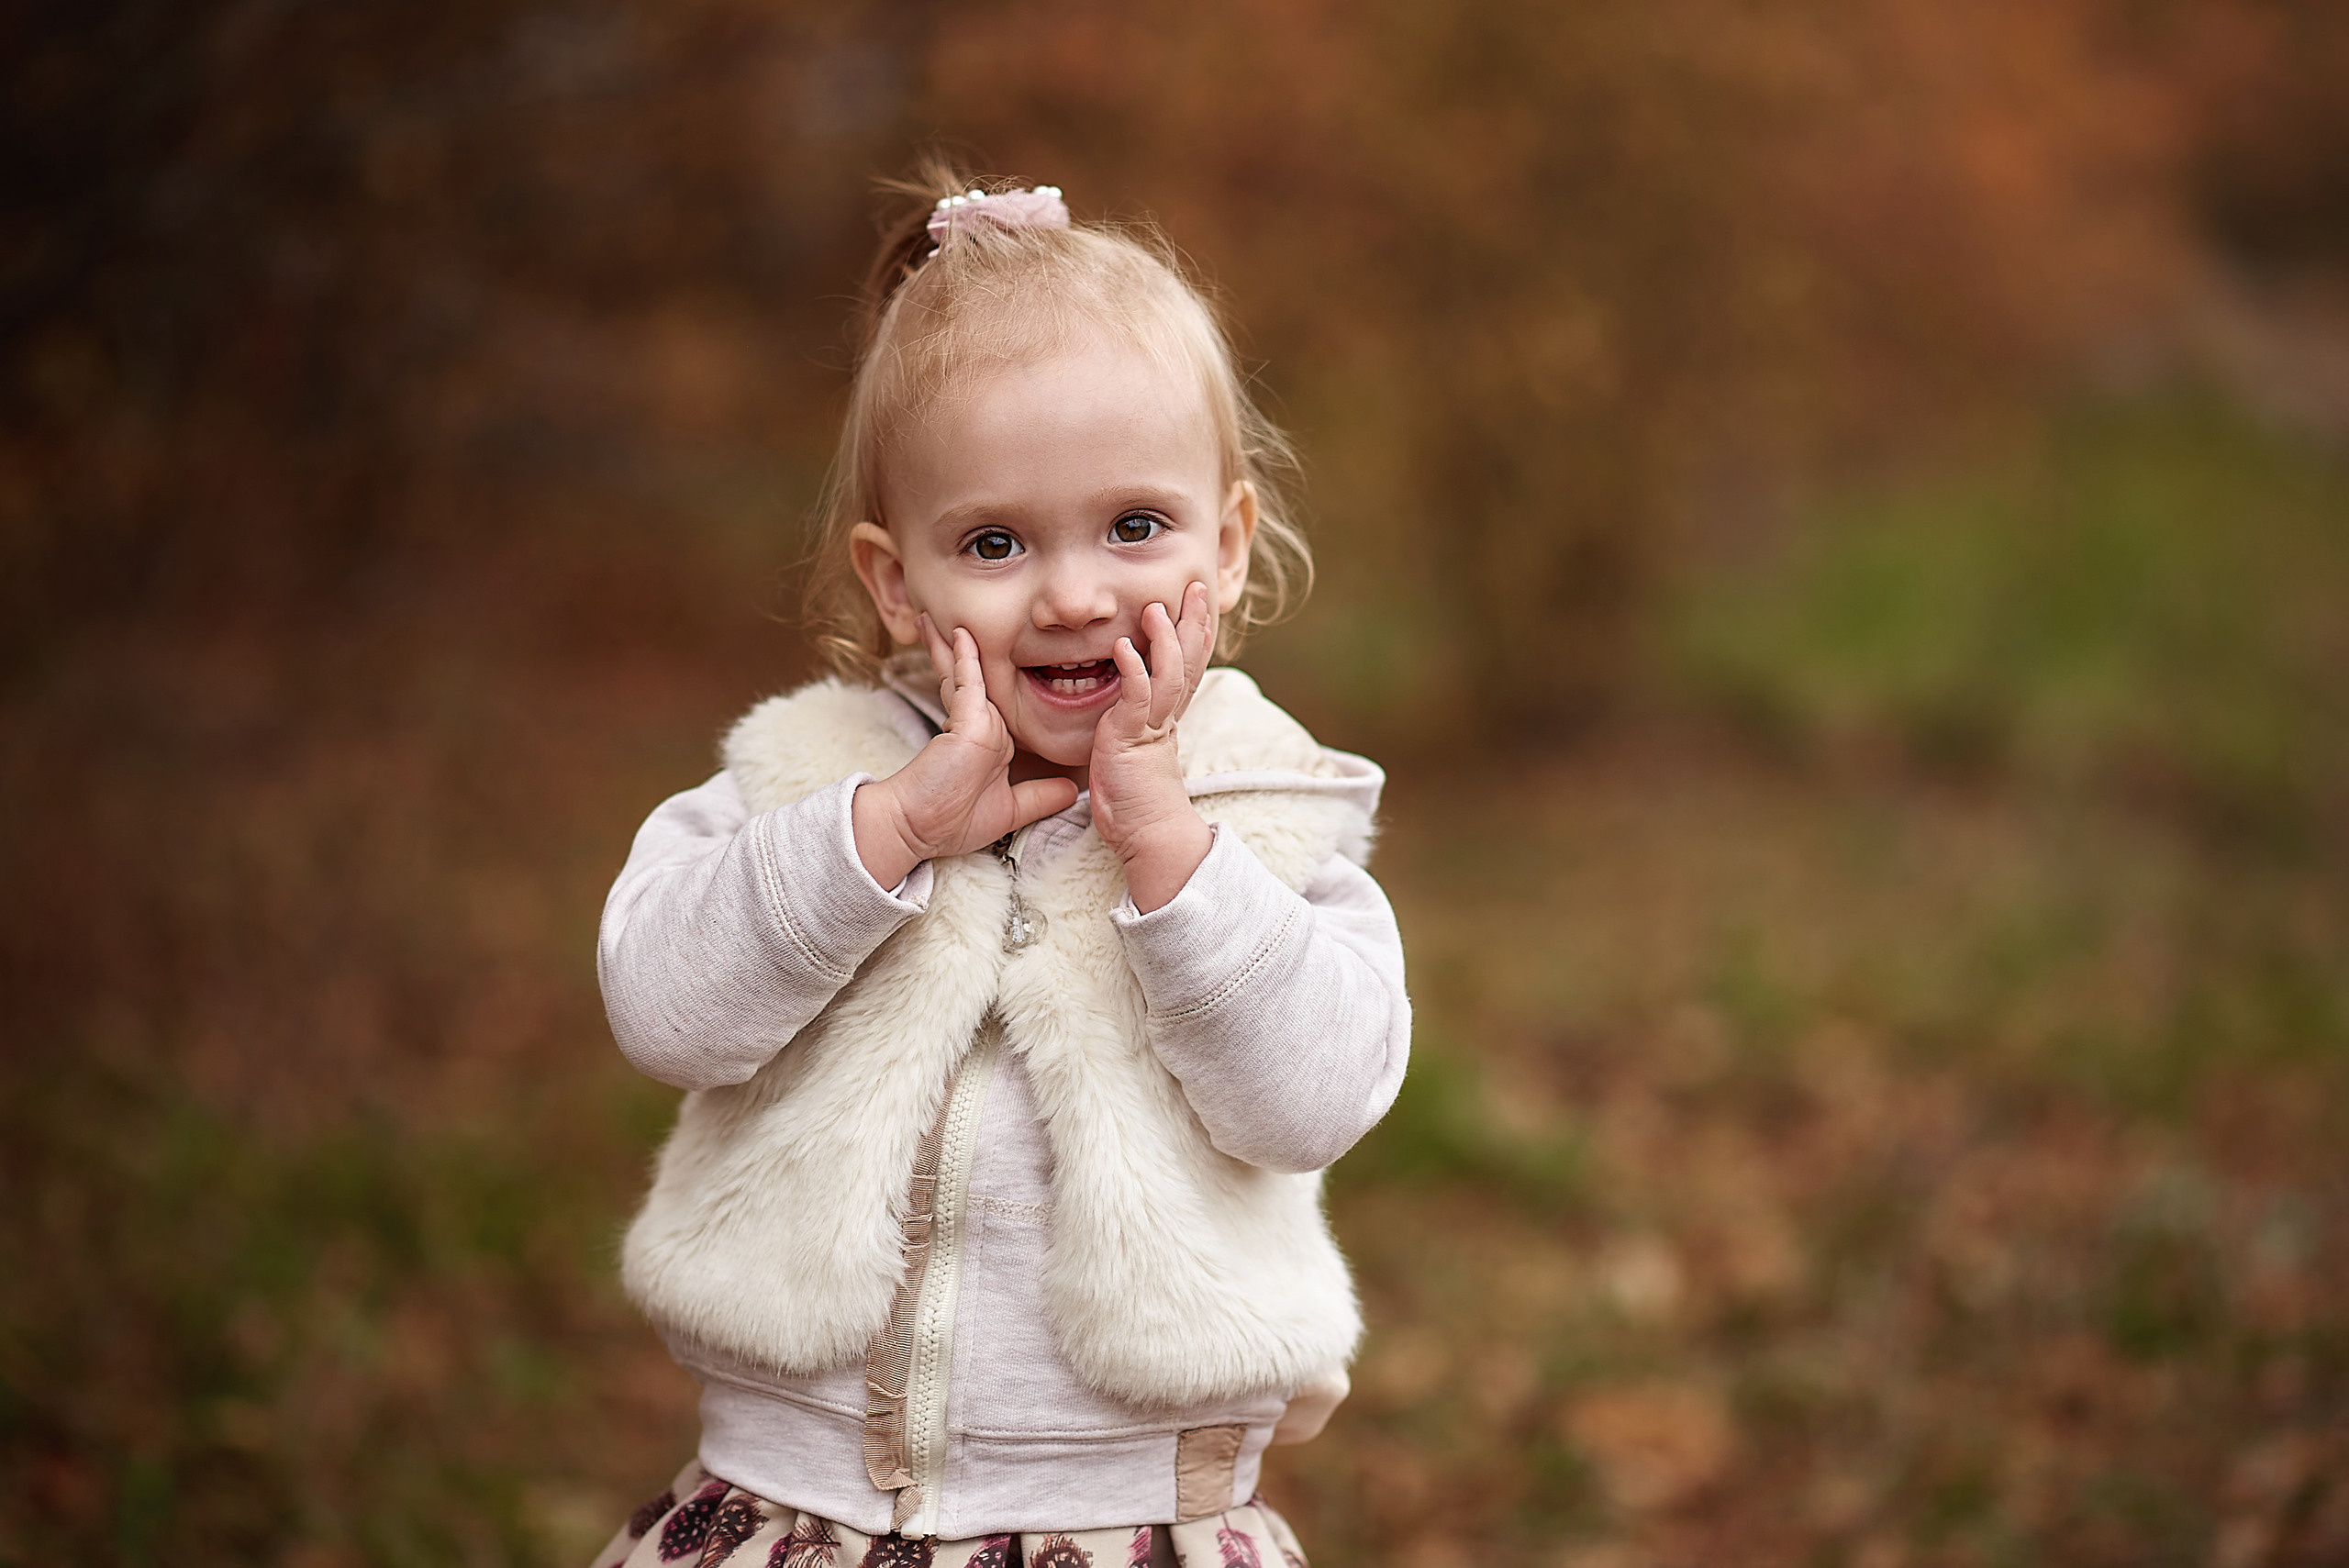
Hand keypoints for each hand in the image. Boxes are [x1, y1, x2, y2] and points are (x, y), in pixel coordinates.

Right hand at [851, 616, 1079, 888]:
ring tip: (940, 616)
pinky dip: (965, 658)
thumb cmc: (953, 822)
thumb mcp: (1010, 810)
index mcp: (991, 741)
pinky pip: (968, 683)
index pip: (994, 702)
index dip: (990, 680)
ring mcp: (973, 723)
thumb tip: (1073, 790)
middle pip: (975, 680)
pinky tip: (961, 634)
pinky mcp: (964, 724)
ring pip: (966, 675)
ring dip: (953, 645)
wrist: (918, 830)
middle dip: (964, 653)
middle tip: (957, 624)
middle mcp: (982, 726)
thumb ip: (1041, 796)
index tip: (998, 658)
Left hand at [1089, 581, 1215, 912]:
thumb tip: (1130, 699)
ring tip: (1155, 608)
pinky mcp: (1132, 740)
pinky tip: (1122, 648)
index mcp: (1169, 716)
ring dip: (1163, 639)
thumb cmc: (1135, 799)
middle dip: (1192, 622)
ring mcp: (1151, 727)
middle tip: (1194, 586)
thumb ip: (1136, 720)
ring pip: (1167, 674)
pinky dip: (1131, 671)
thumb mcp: (1135, 748)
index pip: (1188, 664)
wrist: (1149, 836)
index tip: (1197, 599)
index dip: (1195, 630)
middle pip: (1189, 661)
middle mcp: (1167, 717)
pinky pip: (1135, 699)